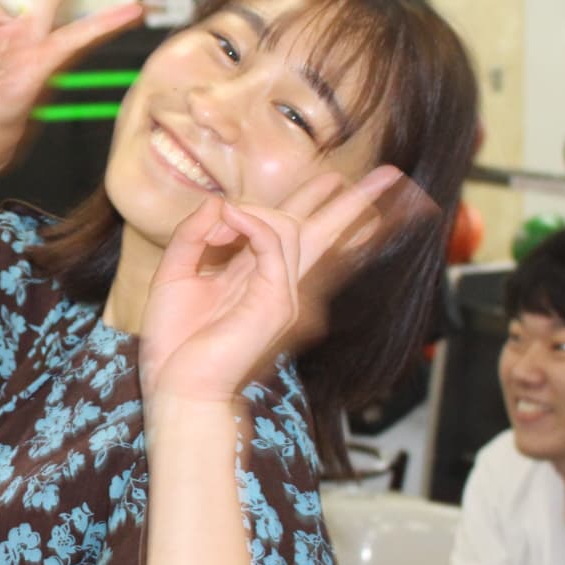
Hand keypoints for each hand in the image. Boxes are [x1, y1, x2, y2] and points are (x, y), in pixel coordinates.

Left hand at [140, 167, 406, 424]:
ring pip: (296, 226)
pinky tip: (229, 217)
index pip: (298, 231)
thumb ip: (195, 233)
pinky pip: (273, 240)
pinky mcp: (276, 300)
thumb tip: (218, 203)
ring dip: (259, 207)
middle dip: (356, 201)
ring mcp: (283, 292)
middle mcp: (279, 282)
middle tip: (390, 176)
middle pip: (324, 231)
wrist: (178, 388)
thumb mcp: (176, 273)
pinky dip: (251, 222)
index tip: (337, 180)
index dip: (317, 202)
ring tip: (227, 212)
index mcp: (258, 275)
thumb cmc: (175, 344)